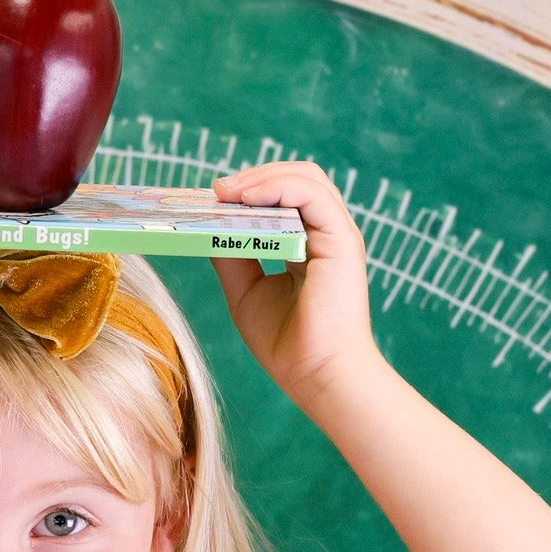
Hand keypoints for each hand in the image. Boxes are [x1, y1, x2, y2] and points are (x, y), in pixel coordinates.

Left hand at [209, 160, 378, 405]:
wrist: (316, 375)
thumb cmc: (288, 345)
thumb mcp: (246, 292)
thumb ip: (232, 257)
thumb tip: (208, 227)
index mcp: (309, 245)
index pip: (285, 197)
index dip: (250, 191)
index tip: (213, 199)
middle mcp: (326, 235)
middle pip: (298, 179)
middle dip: (254, 176)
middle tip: (216, 190)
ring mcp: (337, 235)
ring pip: (306, 178)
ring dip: (261, 177)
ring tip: (225, 192)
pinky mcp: (341, 240)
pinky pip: (311, 195)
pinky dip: (277, 187)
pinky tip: (244, 199)